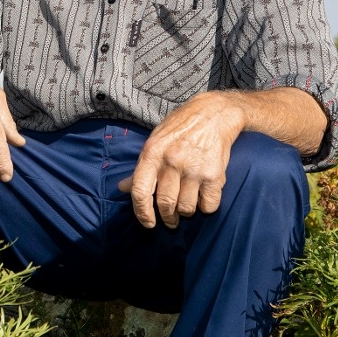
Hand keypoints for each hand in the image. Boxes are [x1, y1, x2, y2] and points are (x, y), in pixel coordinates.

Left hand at [117, 91, 244, 228]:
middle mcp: (171, 162)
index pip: (140, 191)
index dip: (142, 213)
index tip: (148, 223)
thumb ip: (141, 167)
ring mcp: (194, 169)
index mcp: (152, 153)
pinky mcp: (215, 175)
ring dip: (186, 212)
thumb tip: (122, 187)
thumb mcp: (155, 140)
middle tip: (170, 220)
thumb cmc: (181, 127)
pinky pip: (208, 205)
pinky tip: (204, 198)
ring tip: (187, 206)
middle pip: (165, 203)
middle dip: (167, 217)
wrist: (214, 113)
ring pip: (186, 208)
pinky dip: (206, 207)